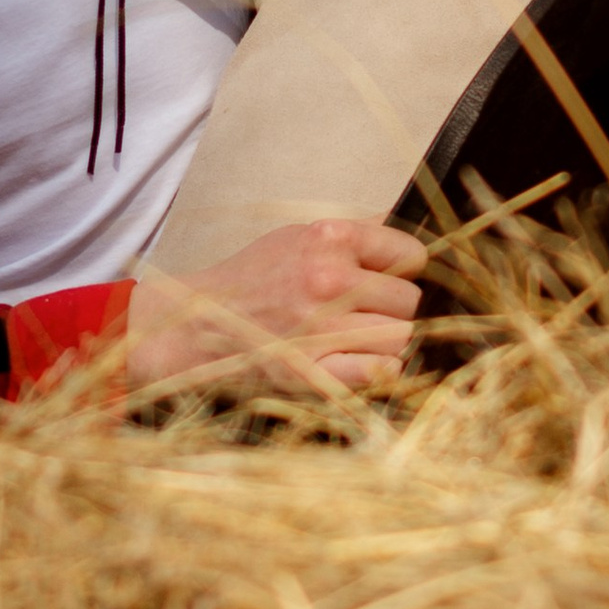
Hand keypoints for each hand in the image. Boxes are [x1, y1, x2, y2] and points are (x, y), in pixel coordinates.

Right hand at [126, 216, 428, 396]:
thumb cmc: (252, 280)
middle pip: (409, 301)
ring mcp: (321, 328)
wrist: (198, 323)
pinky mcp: (313, 373)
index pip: (410, 255)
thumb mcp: (297, 237)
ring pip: (401, 338)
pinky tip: (358, 363)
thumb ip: (352, 236)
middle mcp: (328, 279)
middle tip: (364, 315)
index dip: (404, 270)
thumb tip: (408, 239)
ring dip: (385, 343)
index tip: (387, 281)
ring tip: (356, 340)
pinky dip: (379, 371)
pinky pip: (382, 373)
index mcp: (328, 239)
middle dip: (393, 309)